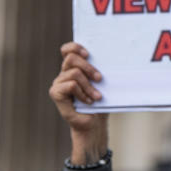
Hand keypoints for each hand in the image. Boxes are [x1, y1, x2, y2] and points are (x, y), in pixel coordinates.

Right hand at [49, 42, 107, 163]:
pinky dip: (82, 93)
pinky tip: (88, 101)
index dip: (76, 47)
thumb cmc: (101, 102)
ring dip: (89, 85)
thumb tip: (114, 55)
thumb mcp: (104, 83)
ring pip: (74, 73)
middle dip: (89, 67)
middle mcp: (64, 73)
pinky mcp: (55, 93)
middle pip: (71, 58)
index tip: (89, 54)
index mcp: (74, 68)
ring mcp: (58, 83)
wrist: (95, 123)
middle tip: (100, 79)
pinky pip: (71, 85)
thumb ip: (101, 69)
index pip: (68, 49)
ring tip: (96, 96)